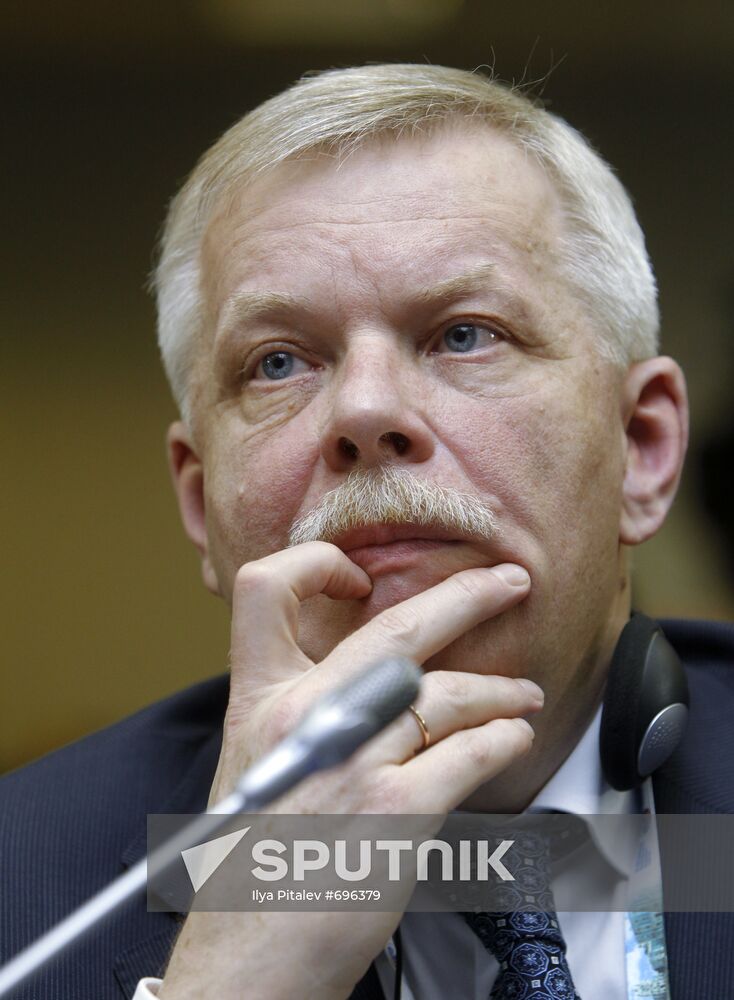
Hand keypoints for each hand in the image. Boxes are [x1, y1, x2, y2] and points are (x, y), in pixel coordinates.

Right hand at [159, 542, 540, 999]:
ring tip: (522, 696)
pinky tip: (511, 738)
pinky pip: (469, 750)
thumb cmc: (254, 866)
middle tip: (507, 581)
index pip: (269, 589)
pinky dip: (502, 738)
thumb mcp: (256, 766)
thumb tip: (375, 679)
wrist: (249, 957)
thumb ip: (302, 713)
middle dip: (466, 595)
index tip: (360, 578)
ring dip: (499, 689)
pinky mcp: (395, 808)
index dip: (316, 564)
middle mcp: (303, 716)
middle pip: (396, 626)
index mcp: (259, 700)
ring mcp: (351, 758)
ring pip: (446, 690)